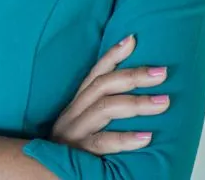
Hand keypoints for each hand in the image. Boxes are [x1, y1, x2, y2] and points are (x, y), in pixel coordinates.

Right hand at [49, 35, 170, 154]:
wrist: (41, 175)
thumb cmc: (72, 153)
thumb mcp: (83, 127)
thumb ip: (101, 111)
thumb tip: (133, 94)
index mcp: (75, 106)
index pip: (94, 75)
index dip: (112, 56)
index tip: (133, 39)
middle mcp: (72, 115)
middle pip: (101, 87)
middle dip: (133, 76)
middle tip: (162, 72)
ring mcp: (74, 134)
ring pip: (103, 109)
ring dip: (135, 104)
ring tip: (163, 102)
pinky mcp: (78, 155)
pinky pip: (103, 144)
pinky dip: (126, 139)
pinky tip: (147, 137)